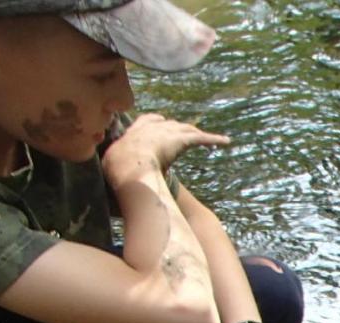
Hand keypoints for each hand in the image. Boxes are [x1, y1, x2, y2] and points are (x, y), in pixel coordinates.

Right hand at [102, 113, 229, 184]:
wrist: (130, 168)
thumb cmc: (118, 172)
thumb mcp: (112, 167)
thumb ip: (117, 169)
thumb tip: (116, 184)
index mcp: (133, 134)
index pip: (146, 122)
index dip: (154, 124)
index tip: (160, 124)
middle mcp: (150, 128)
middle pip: (168, 124)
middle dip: (177, 128)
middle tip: (185, 132)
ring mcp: (166, 132)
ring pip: (185, 129)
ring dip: (195, 133)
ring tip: (208, 138)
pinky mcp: (180, 139)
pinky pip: (200, 138)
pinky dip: (213, 139)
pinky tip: (226, 141)